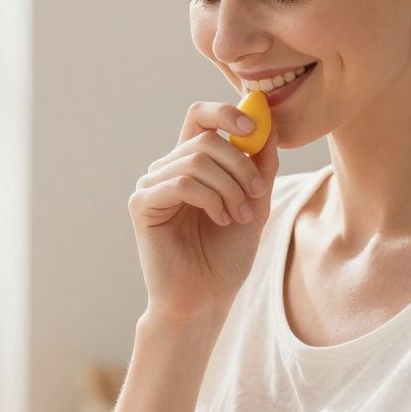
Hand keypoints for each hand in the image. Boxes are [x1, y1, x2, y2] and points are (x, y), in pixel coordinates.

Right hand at [129, 99, 277, 321]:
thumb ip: (260, 166)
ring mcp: (151, 186)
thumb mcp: (254, 205)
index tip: (254, 126)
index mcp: (191, 165)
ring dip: (228, 188)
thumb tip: (269, 124)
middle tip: (256, 194)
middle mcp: (167, 170)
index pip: (201, 117)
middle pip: (205, 140)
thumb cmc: (225, 258)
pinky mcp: (141, 205)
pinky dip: (209, 199)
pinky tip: (220, 220)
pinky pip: (180, 183)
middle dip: (240, 165)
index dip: (226, 112)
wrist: (205, 299)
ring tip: (238, 217)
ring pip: (196, 161)